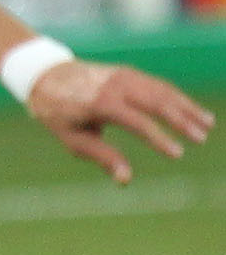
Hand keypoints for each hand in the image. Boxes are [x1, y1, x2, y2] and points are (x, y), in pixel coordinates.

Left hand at [25, 61, 213, 185]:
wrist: (46, 75)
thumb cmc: (58, 113)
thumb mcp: (73, 138)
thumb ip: (102, 157)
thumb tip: (126, 180)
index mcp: (101, 103)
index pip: (138, 122)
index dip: (159, 139)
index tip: (177, 154)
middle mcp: (116, 86)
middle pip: (157, 102)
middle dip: (182, 120)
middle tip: (201, 138)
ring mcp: (124, 76)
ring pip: (163, 91)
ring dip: (187, 107)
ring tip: (208, 125)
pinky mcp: (129, 73)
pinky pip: (158, 85)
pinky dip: (177, 97)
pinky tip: (192, 111)